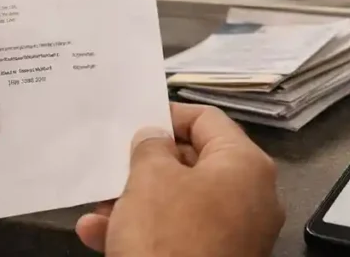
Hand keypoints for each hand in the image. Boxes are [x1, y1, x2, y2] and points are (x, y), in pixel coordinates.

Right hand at [75, 103, 283, 256]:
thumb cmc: (168, 234)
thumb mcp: (149, 177)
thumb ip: (150, 146)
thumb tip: (156, 138)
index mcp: (245, 165)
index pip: (207, 120)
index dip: (168, 115)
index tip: (134, 119)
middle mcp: (251, 197)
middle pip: (195, 163)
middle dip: (147, 164)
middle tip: (113, 163)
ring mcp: (237, 234)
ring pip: (181, 202)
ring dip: (136, 201)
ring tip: (97, 205)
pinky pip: (180, 235)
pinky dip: (144, 231)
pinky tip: (98, 234)